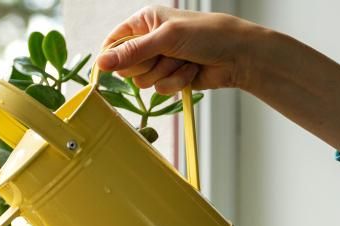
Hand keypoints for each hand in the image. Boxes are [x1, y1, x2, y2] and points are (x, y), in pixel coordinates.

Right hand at [96, 6, 265, 94]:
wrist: (240, 55)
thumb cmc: (209, 35)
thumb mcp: (166, 38)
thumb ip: (132, 52)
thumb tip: (100, 63)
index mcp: (145, 22)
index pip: (113, 42)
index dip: (112, 57)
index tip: (114, 67)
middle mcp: (150, 40)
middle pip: (126, 66)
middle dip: (147, 65)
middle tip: (166, 55)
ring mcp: (160, 60)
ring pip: (142, 81)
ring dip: (165, 73)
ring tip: (183, 61)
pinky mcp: (170, 77)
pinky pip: (159, 89)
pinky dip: (176, 81)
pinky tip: (191, 70)